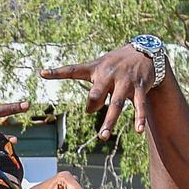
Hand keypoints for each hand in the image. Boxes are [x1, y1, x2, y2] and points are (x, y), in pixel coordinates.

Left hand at [41, 44, 158, 137]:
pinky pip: (139, 105)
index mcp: (95, 69)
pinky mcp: (139, 88)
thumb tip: (83, 105)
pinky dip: (139, 118)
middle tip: (90, 111)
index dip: (57, 72)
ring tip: (103, 137)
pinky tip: (138, 131)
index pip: (73, 70)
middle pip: (96, 93)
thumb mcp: (99, 66)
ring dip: (110, 121)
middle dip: (92, 104)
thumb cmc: (115, 63)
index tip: (43, 73)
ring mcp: (125, 82)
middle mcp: (110, 75)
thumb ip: (86, 82)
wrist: (145, 51)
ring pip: (116, 103)